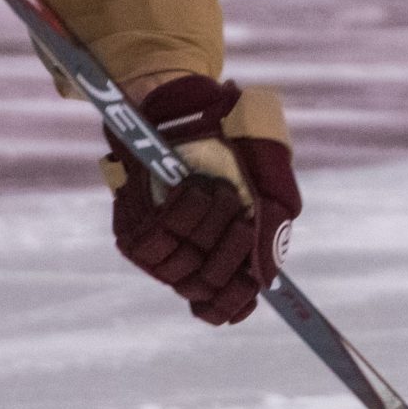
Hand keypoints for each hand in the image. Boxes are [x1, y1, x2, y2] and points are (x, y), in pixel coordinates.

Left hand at [103, 76, 299, 325]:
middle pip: (208, 287)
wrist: (185, 102)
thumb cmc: (231, 135)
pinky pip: (158, 243)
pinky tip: (189, 189)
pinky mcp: (132, 229)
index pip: (223, 306)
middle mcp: (191, 252)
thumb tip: (266, 279)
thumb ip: (275, 224)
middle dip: (232, 250)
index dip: (234, 303)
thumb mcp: (269, 173)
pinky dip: (184, 214)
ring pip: (185, 269)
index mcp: (226, 250)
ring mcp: (160, 242)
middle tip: (240, 213)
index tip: (248, 290)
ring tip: (215, 191)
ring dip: (210, 226)